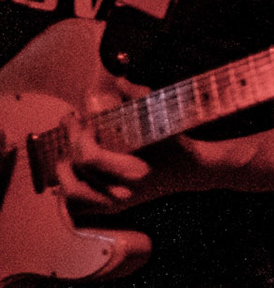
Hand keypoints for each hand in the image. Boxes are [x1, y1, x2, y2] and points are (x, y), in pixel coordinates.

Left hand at [53, 80, 259, 212]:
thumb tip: (118, 79)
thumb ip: (140, 98)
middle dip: (69, 143)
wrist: (195, 172)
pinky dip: (69, 193)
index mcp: (134, 171)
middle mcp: (123, 191)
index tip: (85, 117)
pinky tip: (72, 173)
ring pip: (72, 192)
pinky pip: (81, 207)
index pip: (89, 157)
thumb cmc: (180, 146)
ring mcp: (118, 202)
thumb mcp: (164, 119)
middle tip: (72, 123)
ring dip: (64, 170)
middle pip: (77, 170)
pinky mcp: (116, 206)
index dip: (80, 134)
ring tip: (67, 150)